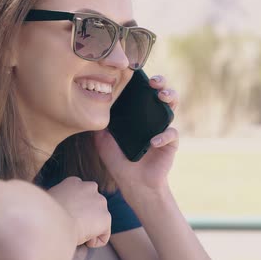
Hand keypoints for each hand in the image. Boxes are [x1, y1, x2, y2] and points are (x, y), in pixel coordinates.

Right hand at [47, 177, 110, 247]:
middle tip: (72, 226)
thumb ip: (60, 200)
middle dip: (86, 217)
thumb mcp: (49, 200)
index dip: (75, 209)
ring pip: (99, 220)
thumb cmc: (44, 214)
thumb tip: (60, 210)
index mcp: (74, 182)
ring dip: (90, 228)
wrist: (51, 222)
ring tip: (74, 232)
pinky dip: (94, 242)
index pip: (81, 196)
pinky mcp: (106, 217)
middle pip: (93, 206)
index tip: (67, 218)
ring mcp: (100, 201)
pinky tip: (82, 240)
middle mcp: (90, 187)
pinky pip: (103, 236)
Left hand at [96, 75, 179, 192]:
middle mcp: (152, 118)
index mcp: (138, 115)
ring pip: (172, 105)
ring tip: (161, 97)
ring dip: (170, 97)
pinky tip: (153, 142)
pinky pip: (172, 133)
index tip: (136, 74)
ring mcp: (162, 128)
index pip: (142, 93)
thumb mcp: (103, 143)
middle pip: (160, 93)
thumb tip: (88, 111)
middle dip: (160, 82)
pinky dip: (163, 136)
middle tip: (153, 82)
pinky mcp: (170, 143)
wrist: (134, 185)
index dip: (142, 82)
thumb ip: (98, 127)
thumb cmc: (119, 163)